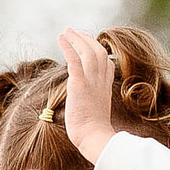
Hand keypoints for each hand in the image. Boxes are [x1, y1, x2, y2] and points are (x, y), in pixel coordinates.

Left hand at [58, 28, 116, 162]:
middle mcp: (100, 82)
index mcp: (105, 89)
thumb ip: (92, 106)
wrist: (94, 138)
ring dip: (77, 39)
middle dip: (87, 40)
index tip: (90, 47)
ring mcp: (92, 82)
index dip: (100, 53)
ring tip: (66, 31)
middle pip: (99, 52)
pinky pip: (75, 60)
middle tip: (75, 32)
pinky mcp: (80, 84)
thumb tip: (86, 110)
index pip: (108, 65)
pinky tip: (61, 38)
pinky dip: (68, 47)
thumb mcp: (96, 116)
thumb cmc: (93, 134)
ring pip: (88, 52)